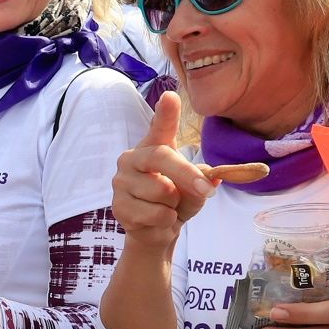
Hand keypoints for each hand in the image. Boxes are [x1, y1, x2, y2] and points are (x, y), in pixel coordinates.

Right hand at [111, 93, 252, 249]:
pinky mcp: (119, 206)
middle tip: (206, 190)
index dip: (166, 113)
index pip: (160, 127)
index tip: (171, 98)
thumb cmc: (176, 201)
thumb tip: (210, 180)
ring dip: (174, 205)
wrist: (157, 231)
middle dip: (187, 175)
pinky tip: (156, 220)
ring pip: (161, 191)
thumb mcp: (196, 187)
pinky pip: (155, 213)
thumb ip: (201, 180)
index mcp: (153, 147)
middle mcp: (133, 159)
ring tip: (167, 207)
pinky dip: (166, 220)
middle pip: (162, 158)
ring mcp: (121, 182)